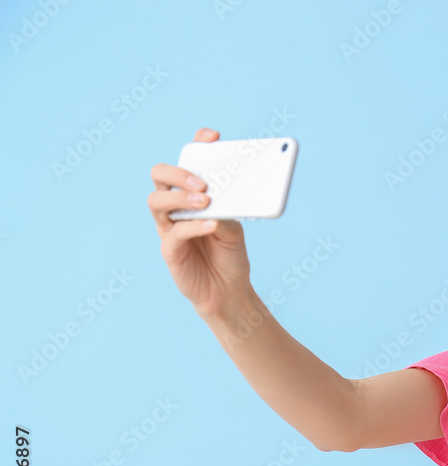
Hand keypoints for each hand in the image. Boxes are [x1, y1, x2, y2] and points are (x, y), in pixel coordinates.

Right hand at [148, 128, 252, 317]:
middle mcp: (176, 206)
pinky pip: (175, 232)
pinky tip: (211, 225)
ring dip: (180, 197)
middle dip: (178, 172)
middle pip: (160, 175)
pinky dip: (194, 225)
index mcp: (192, 194)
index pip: (187, 161)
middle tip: (202, 182)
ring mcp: (168, 226)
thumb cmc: (230, 254)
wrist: (229, 290)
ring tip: (205, 201)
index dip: (196, 144)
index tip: (212, 137)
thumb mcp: (236, 227)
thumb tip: (224, 193)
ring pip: (157, 201)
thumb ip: (228, 208)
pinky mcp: (170, 249)